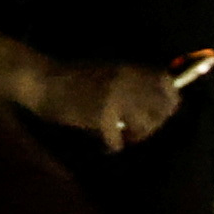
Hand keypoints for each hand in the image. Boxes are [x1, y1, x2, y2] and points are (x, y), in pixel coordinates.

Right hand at [53, 62, 187, 152]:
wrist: (42, 81)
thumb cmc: (72, 79)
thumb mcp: (106, 71)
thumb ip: (131, 81)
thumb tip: (157, 97)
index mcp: (127, 69)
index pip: (165, 82)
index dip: (171, 99)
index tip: (166, 112)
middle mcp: (125, 81)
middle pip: (160, 109)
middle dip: (153, 124)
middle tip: (137, 131)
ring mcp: (114, 99)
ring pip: (143, 127)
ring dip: (134, 136)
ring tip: (121, 136)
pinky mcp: (101, 116)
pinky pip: (117, 141)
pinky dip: (110, 144)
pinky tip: (102, 140)